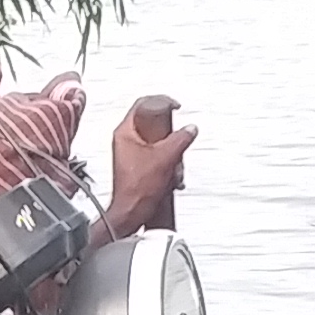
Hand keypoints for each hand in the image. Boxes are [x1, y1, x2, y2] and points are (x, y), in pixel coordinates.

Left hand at [105, 93, 193, 233]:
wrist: (132, 213)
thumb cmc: (138, 189)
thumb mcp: (165, 157)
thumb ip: (180, 138)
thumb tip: (190, 129)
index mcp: (125, 132)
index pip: (143, 104)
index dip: (162, 102)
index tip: (175, 106)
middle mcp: (124, 141)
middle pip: (152, 124)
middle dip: (170, 136)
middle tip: (176, 142)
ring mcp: (130, 154)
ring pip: (156, 142)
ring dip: (171, 153)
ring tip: (172, 165)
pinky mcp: (137, 167)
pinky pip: (156, 156)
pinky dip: (167, 164)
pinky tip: (170, 175)